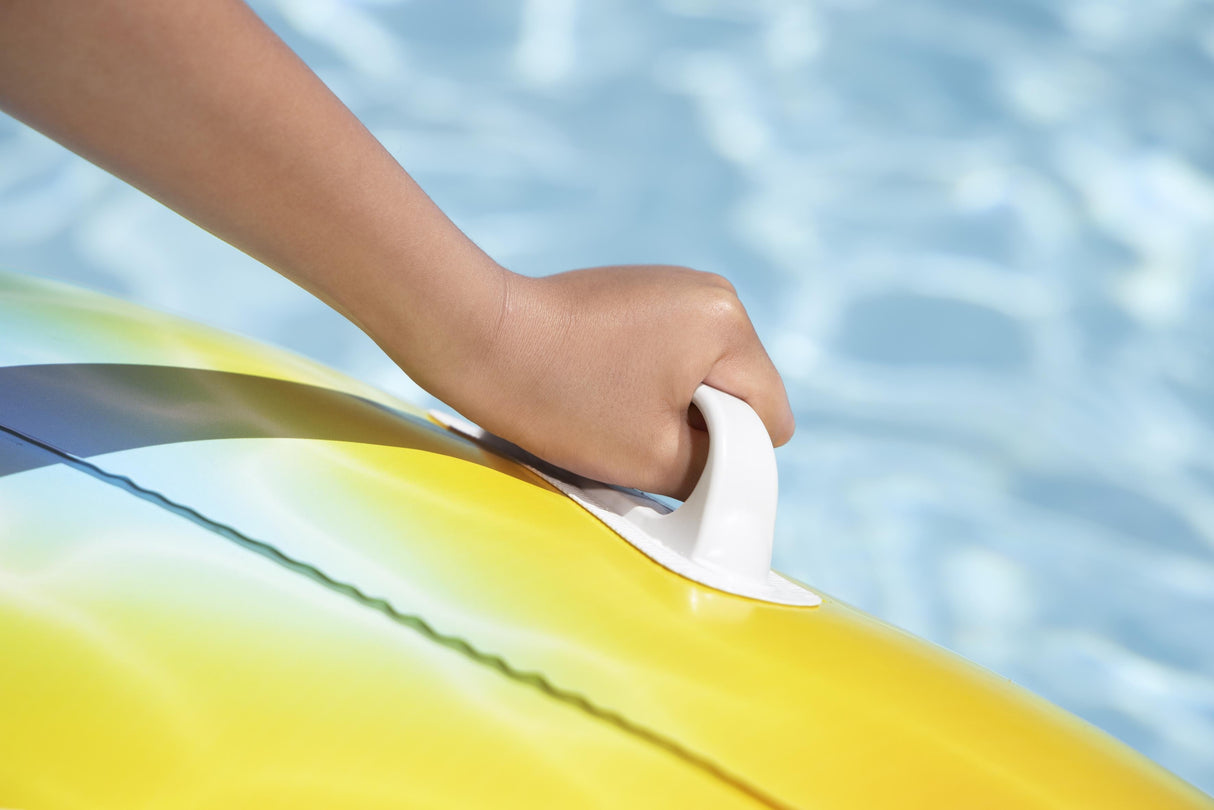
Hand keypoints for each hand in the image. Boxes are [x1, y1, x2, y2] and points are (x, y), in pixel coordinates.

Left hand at [406, 265, 794, 499]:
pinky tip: (601, 382)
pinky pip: (673, 350)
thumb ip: (716, 471)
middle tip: (636, 429)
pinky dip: (648, 377)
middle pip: (741, 389)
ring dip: (673, 400)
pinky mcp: (642, 289)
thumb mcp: (654, 458)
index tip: (672, 452)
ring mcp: (676, 285)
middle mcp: (712, 292)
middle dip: (702, 422)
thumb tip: (733, 470)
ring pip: (705, 372)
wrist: (480, 339)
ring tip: (613, 403)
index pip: (771, 414)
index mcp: (728, 325)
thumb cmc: (564, 398)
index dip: (733, 453)